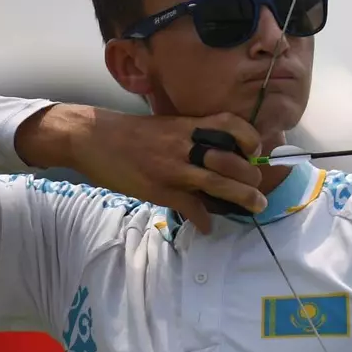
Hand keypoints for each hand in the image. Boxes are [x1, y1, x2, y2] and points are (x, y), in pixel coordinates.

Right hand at [19, 105, 266, 231]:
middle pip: (230, 160)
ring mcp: (172, 167)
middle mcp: (184, 144)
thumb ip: (193, 136)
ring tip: (255, 205)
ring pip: (217, 183)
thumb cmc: (132, 133)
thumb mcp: (167, 125)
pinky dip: (203, 219)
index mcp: (188, 126)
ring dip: (242, 197)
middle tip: (258, 188)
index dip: (249, 138)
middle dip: (250, 176)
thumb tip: (220, 153)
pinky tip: (208, 227)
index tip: (256, 151)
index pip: (230, 124)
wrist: (92, 138)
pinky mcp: (159, 188)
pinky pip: (189, 206)